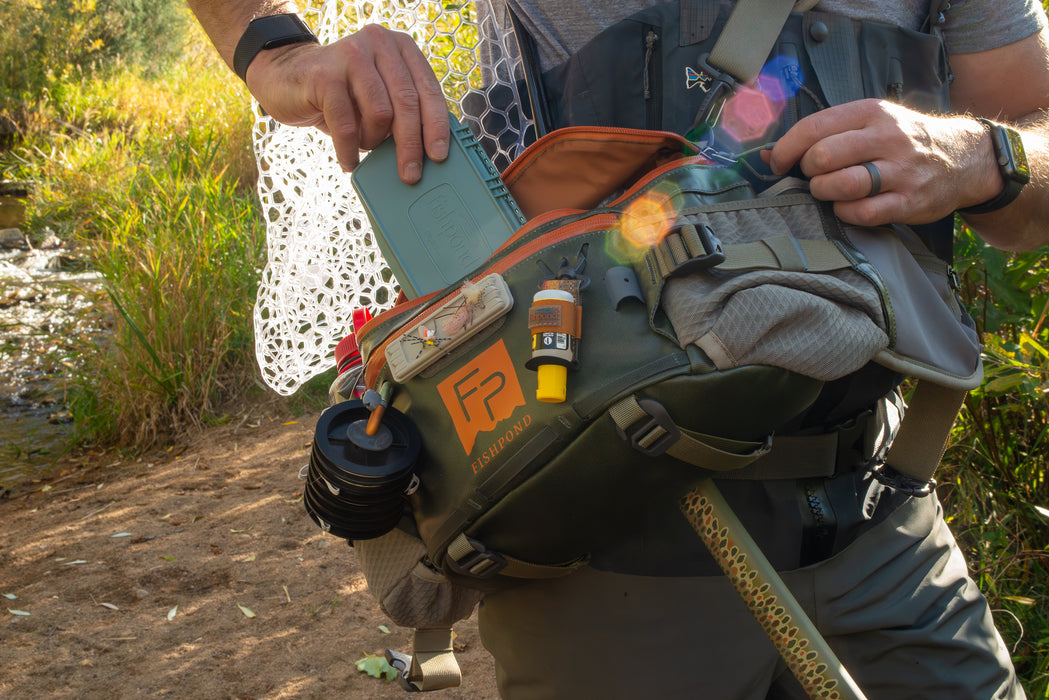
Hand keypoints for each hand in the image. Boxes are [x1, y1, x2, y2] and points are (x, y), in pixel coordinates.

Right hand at [245, 24, 449, 182]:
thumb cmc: (342, 94)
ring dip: (374, 141)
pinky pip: (346, 124)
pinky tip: (349, 162)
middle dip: (411, 145)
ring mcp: (351, 55)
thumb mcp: (378, 96)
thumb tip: (427, 153)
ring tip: (365, 147)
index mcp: (400, 47)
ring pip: (380, 113)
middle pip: (407, 102)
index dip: (437, 126)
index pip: (429, 89)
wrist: (286, 77)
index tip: (439, 156)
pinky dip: (350, 150)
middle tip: (410, 174)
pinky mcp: (325, 75)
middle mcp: (379, 43)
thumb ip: (402, 112)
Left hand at [763, 99, 1000, 226]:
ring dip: (824, 193)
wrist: (964, 158)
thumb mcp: (870, 123)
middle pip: (823, 157)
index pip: (815, 127)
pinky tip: (848, 207)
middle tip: (814, 177)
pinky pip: (863, 213)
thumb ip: (824, 134)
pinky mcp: (909, 202)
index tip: (778, 163)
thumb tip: (768, 156)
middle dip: (808, 172)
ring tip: (829, 191)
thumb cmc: (903, 141)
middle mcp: (887, 138)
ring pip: (841, 185)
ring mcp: (900, 171)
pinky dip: (845, 213)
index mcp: (872, 113)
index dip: (787, 148)